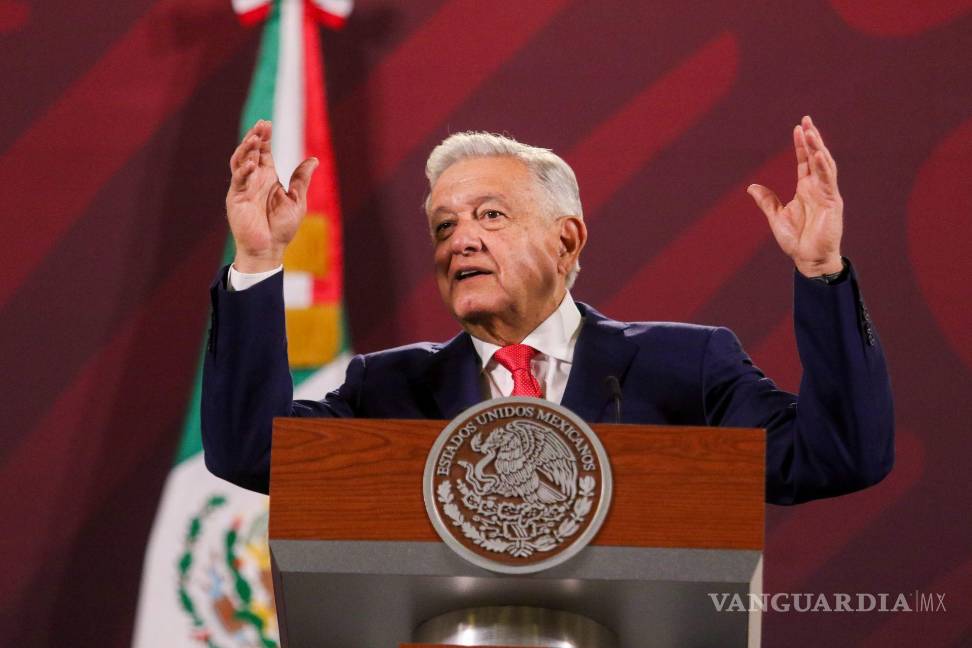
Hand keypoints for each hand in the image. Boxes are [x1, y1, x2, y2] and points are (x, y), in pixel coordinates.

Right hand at [226, 120, 317, 272]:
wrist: (269, 248)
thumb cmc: (282, 227)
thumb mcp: (296, 200)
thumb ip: (301, 179)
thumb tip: (314, 159)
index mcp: (268, 178)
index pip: (264, 152)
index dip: (264, 138)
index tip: (267, 123)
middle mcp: (254, 179)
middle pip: (251, 152)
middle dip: (255, 137)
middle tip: (261, 125)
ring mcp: (244, 187)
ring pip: (240, 162)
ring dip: (246, 149)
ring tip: (255, 138)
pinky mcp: (237, 198)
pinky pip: (239, 180)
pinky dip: (245, 171)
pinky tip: (253, 164)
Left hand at [748, 115, 843, 276]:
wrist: (808, 259)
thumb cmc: (796, 240)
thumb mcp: (776, 216)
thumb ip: (767, 200)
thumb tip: (751, 187)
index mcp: (806, 189)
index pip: (805, 161)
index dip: (802, 145)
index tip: (798, 127)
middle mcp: (818, 188)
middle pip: (816, 157)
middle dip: (812, 139)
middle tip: (806, 120)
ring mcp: (827, 194)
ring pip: (824, 165)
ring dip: (818, 148)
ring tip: (811, 131)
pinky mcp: (832, 203)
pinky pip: (828, 181)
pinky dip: (823, 167)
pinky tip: (817, 154)